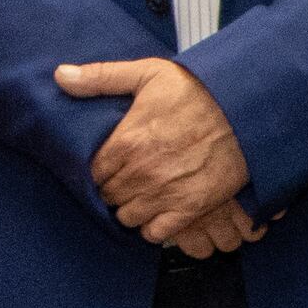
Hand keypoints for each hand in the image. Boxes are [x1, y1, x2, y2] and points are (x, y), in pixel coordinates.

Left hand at [58, 58, 257, 254]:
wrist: (246, 110)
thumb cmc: (199, 91)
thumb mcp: (148, 74)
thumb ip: (100, 77)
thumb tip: (62, 76)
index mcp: (126, 142)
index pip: (93, 172)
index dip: (101, 168)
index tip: (113, 162)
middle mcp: (141, 173)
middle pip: (108, 196)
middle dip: (115, 186)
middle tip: (130, 175)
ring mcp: (165, 194)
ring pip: (127, 216)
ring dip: (132, 207)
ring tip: (144, 192)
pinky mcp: (189, 209)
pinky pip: (155, 233)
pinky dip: (154, 226)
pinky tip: (160, 209)